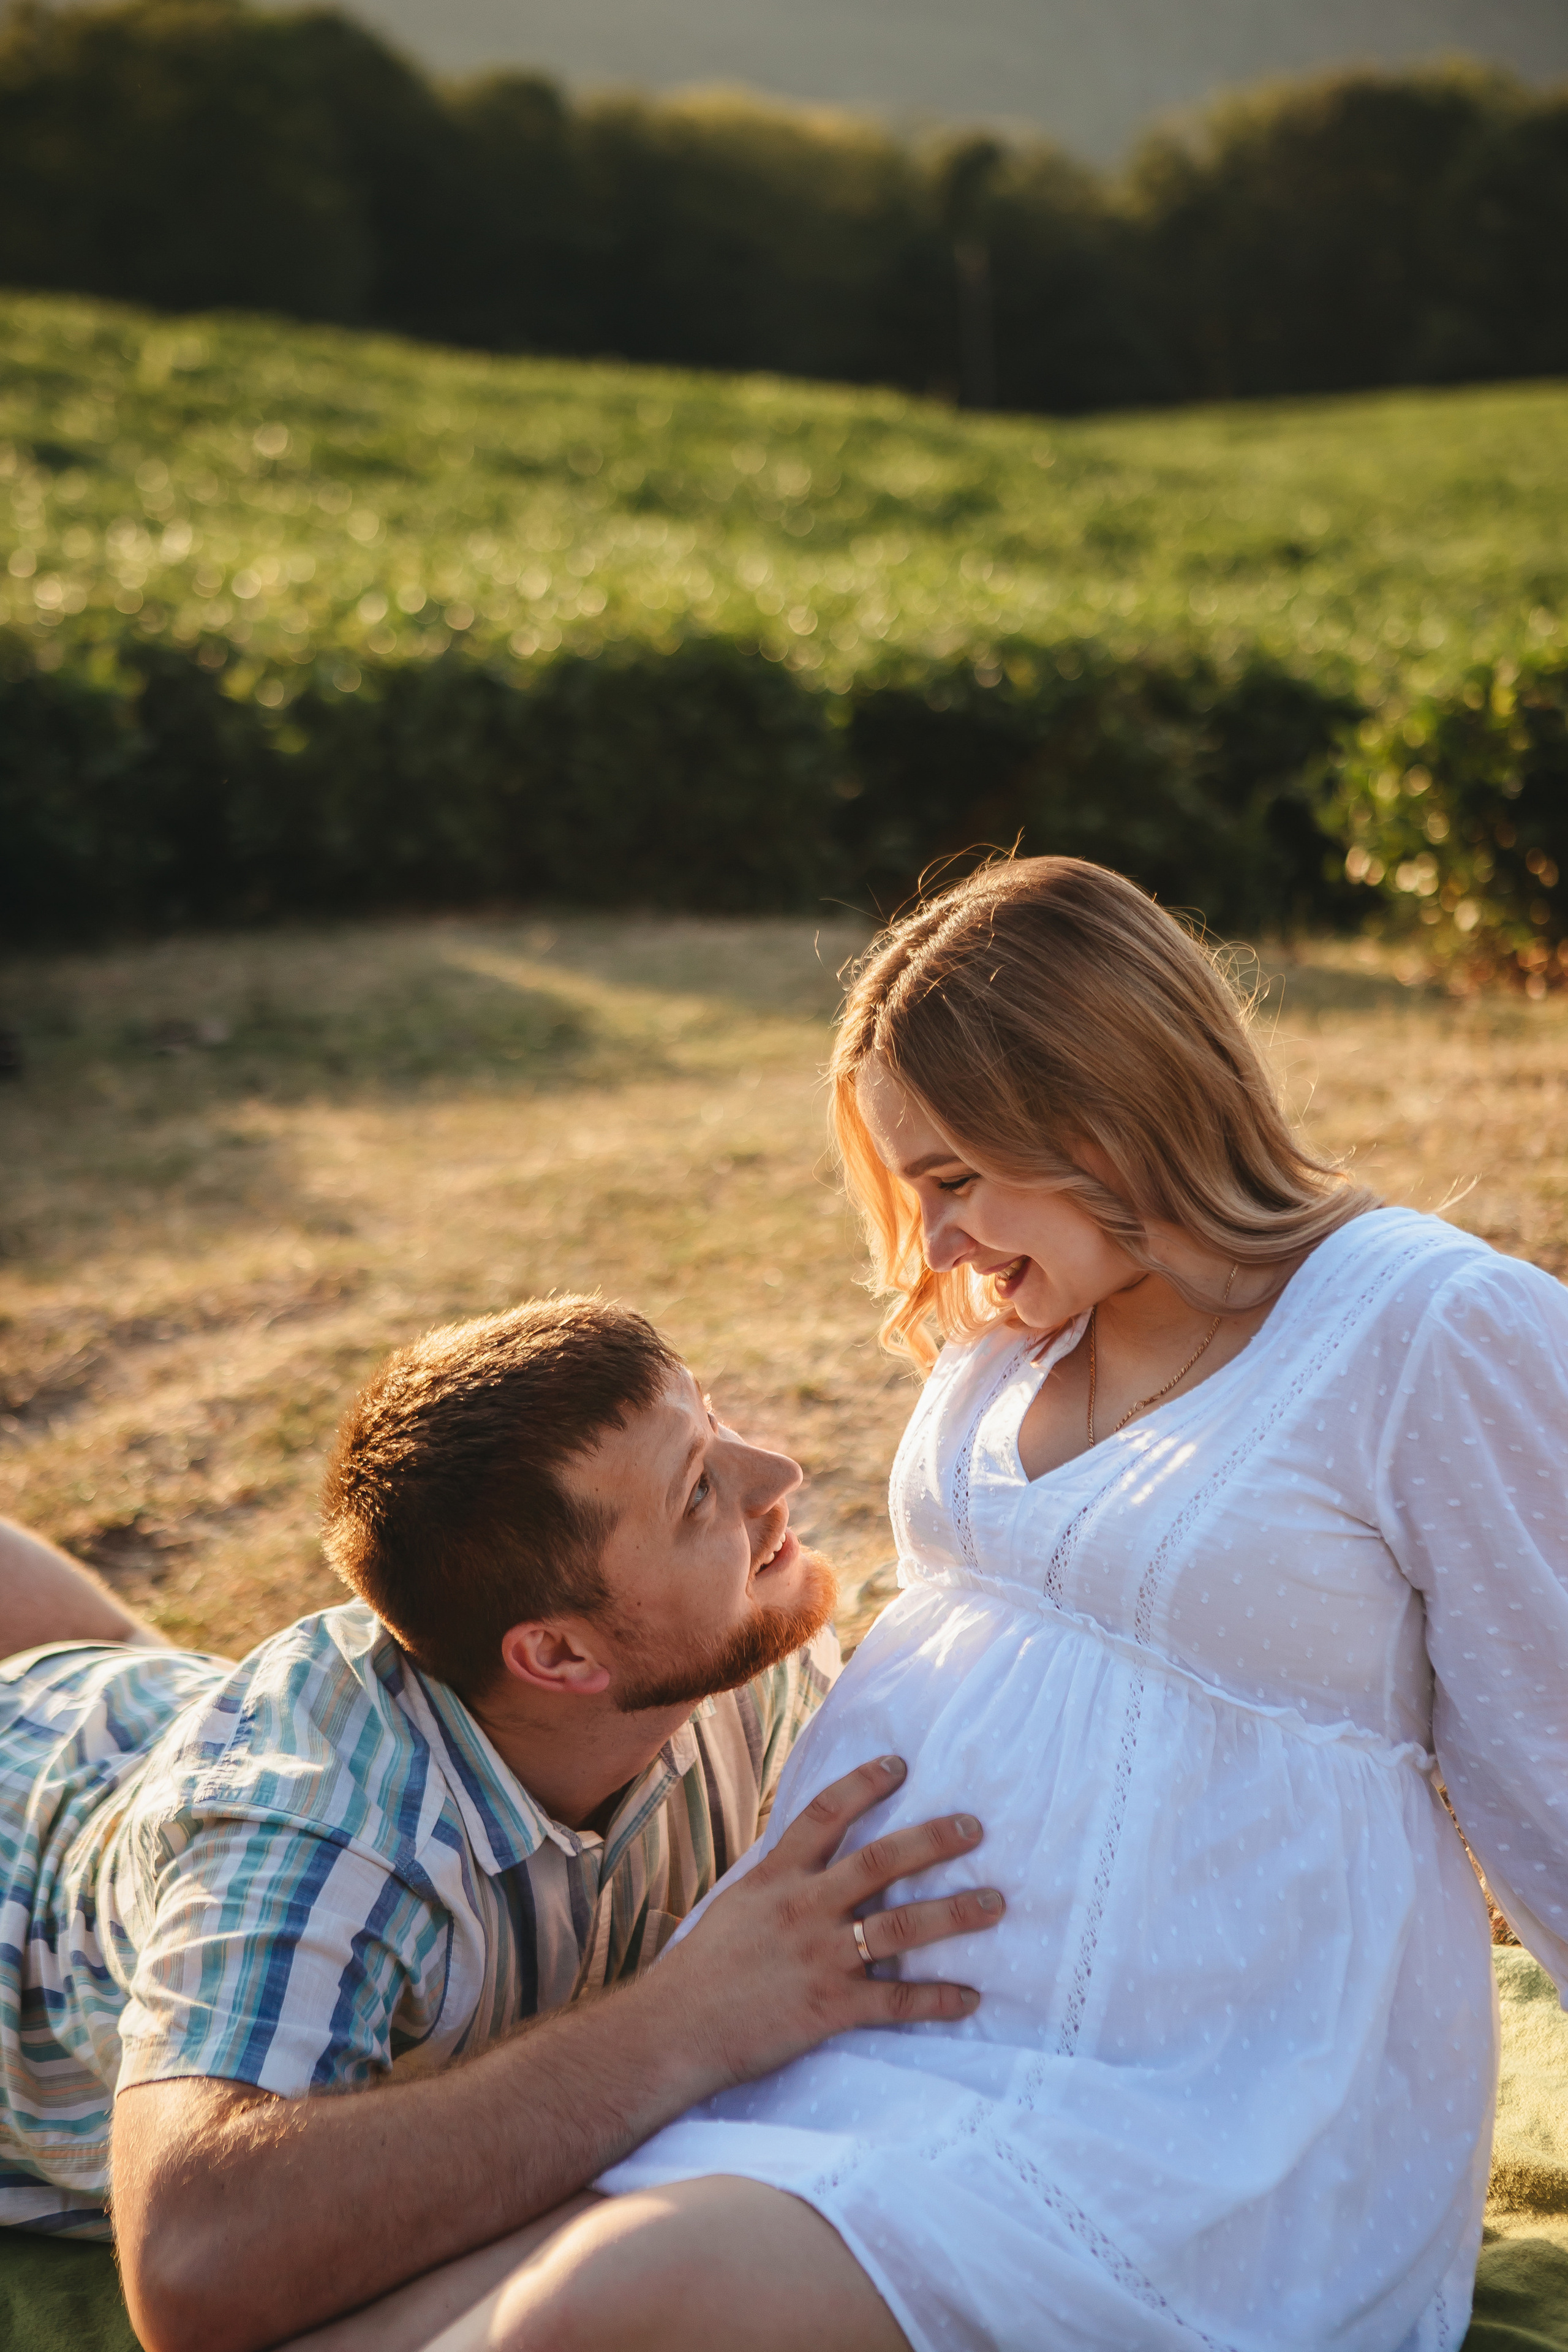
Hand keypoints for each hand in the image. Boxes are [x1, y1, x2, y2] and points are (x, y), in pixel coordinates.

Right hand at [657, 1754, 1002, 2089]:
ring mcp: (821, 1958)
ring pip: (901, 1926)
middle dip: (933, 1841)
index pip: (825, 1814)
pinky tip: (969, 1996)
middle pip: (881, 1861)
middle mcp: (805, 1908)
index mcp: (776, 1878)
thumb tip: (807, 1859)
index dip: (864, 1784)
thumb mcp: (735, 1906)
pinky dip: (937, 1999)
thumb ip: (776, 1882)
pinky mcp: (830, 2008)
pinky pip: (897, 2001)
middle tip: (974, 1827)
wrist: (673, 2031)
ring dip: (954, 1914)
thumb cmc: (701, 1970)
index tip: (900, 1764)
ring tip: (994, 1904)